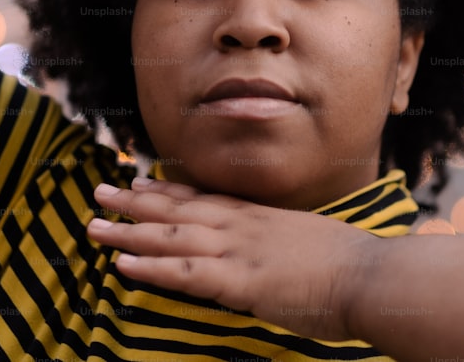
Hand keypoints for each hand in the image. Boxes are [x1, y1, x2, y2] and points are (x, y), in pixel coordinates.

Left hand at [87, 177, 381, 340]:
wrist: (370, 275)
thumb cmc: (349, 262)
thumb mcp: (309, 239)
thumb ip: (281, 240)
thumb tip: (272, 247)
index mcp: (259, 216)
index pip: (203, 198)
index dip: (167, 191)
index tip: (139, 183)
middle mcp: (242, 226)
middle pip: (178, 209)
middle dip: (135, 203)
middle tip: (99, 192)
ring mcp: (238, 250)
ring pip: (171, 237)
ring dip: (129, 232)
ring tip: (93, 227)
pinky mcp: (240, 281)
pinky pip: (185, 273)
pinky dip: (152, 268)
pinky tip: (123, 266)